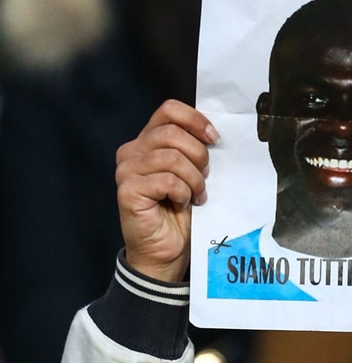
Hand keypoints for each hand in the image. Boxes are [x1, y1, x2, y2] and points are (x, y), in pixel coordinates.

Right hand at [116, 100, 218, 282]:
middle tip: (204, 178)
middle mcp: (132, 151)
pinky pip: (166, 180)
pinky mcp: (127, 191)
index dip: (195, 120)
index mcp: (147, 141)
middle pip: (172, 133)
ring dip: (193, 180)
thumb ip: (194, 150)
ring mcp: (126, 171)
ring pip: (172, 158)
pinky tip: (181, 204)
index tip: (214, 138)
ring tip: (195, 196)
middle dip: (198, 156)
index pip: (169, 110)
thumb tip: (213, 133)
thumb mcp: (192, 174)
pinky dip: (183, 193)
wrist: (167, 252)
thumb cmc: (180, 214)